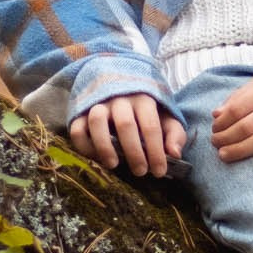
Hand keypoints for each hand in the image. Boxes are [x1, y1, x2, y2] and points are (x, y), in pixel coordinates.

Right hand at [67, 93, 186, 177]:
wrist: (118, 81)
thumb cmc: (145, 108)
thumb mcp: (165, 116)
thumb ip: (174, 133)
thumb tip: (175, 154)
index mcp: (143, 98)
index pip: (150, 125)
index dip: (156, 151)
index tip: (159, 171)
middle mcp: (119, 98)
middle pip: (125, 125)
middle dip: (134, 152)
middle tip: (140, 172)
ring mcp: (98, 103)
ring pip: (97, 122)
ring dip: (105, 146)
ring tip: (114, 165)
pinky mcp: (80, 112)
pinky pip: (78, 128)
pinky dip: (84, 146)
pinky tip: (96, 158)